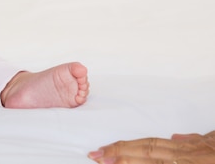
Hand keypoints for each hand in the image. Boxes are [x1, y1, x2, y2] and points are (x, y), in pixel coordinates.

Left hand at [88, 130, 214, 163]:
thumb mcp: (212, 142)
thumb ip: (195, 141)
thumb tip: (176, 137)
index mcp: (187, 149)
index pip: (150, 146)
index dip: (125, 147)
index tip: (103, 151)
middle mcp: (188, 155)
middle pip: (149, 152)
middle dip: (120, 154)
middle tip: (95, 155)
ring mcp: (192, 162)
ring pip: (157, 161)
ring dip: (130, 162)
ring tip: (106, 162)